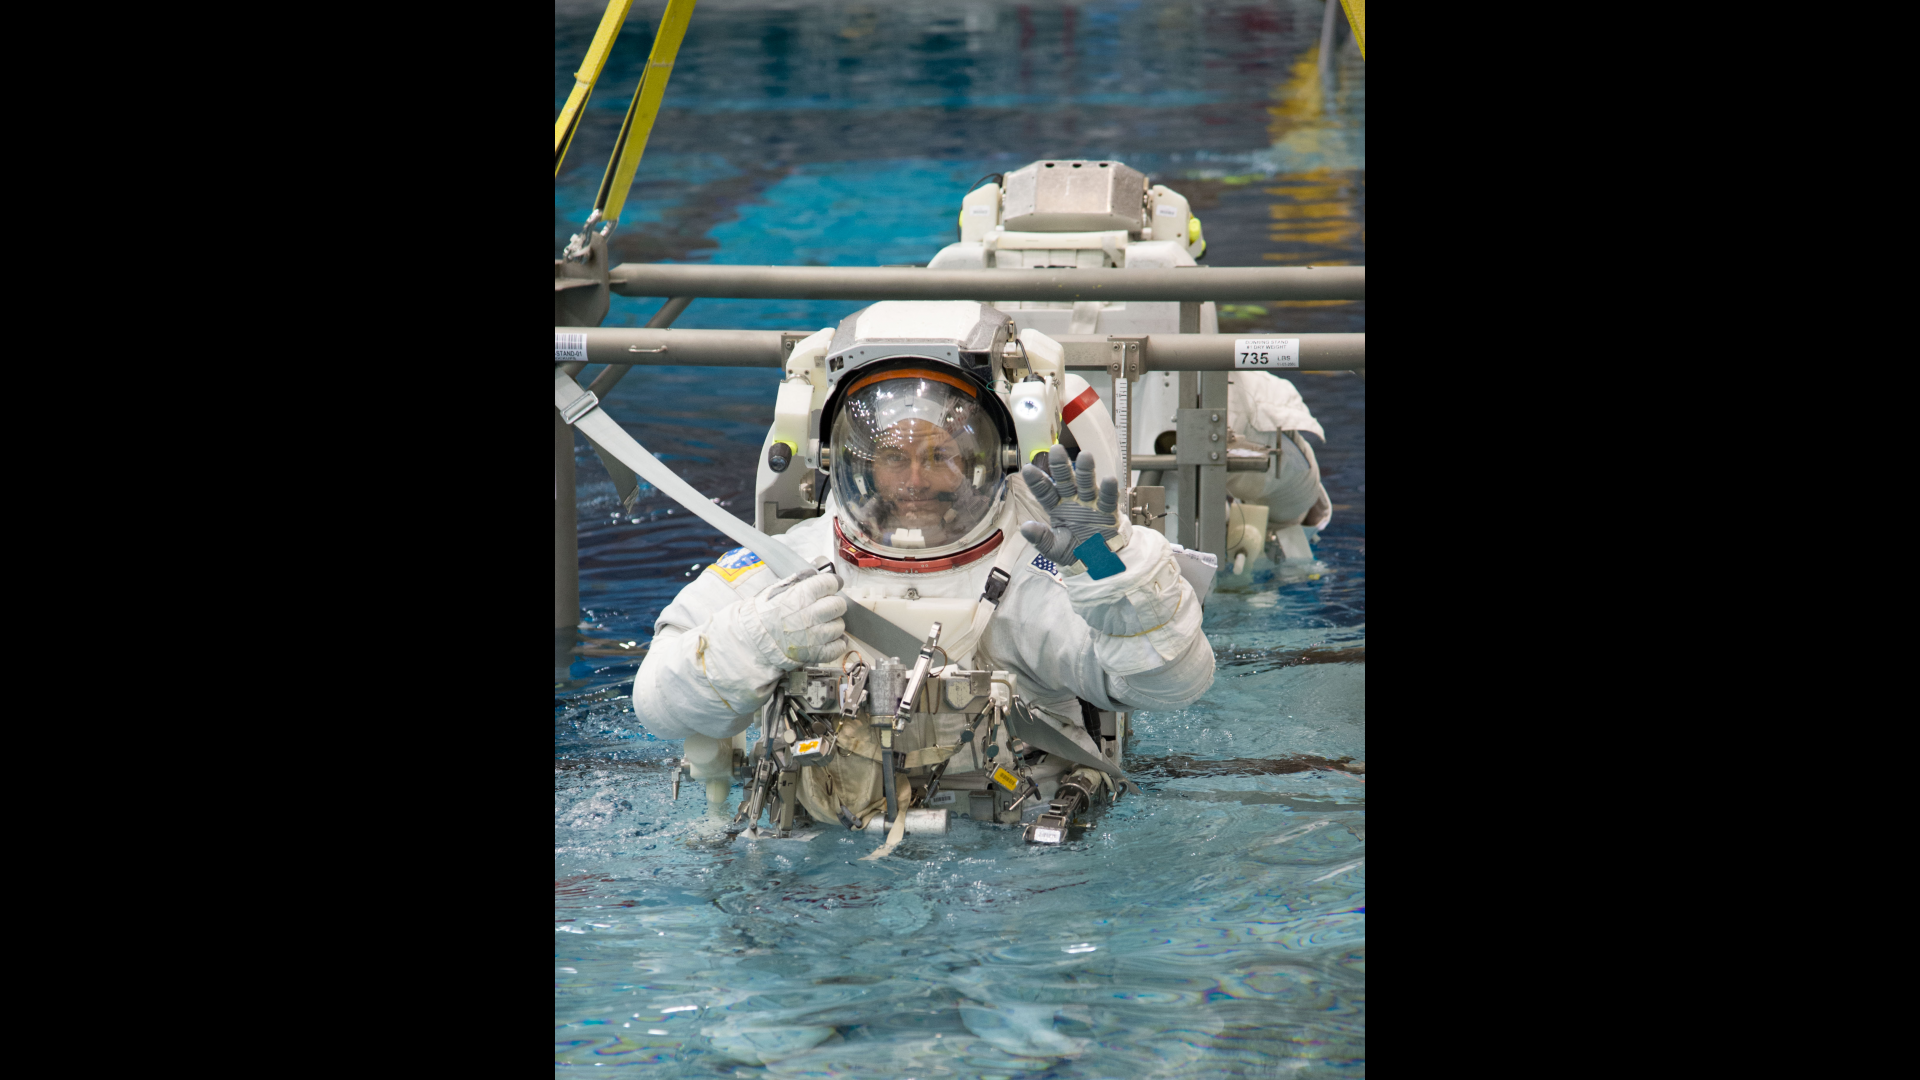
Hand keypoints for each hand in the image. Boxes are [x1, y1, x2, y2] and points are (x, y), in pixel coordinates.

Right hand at [749, 570, 847, 665]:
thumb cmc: (765, 614)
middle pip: (838, 605)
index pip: (830, 583)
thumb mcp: (779, 590)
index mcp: (802, 595)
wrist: (755, 640)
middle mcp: (810, 614)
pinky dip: (837, 643)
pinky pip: (838, 647)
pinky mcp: (816, 653)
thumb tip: (816, 574)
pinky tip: (830, 639)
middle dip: (834, 604)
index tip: (832, 585)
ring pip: (840, 626)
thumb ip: (800, 580)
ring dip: (834, 624)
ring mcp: (815, 636)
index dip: (832, 583)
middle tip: (826, 606)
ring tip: (822, 624)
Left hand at [1019, 443, 1120, 563]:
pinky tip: (1109, 478)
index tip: (1027, 469)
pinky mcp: (1107, 512)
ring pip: (1086, 484)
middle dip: (1061, 466)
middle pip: (1065, 480)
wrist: (1097, 564)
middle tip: (1056, 450)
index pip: (1044, 492)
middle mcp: (1072, 501)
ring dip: (1086, 471)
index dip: (1037, 481)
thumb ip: (1040, 538)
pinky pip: (1107, 499)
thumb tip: (1024, 528)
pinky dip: (1108, 490)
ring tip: (1085, 456)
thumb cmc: (1074, 553)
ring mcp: (1090, 504)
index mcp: (1056, 507)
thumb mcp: (1053, 548)